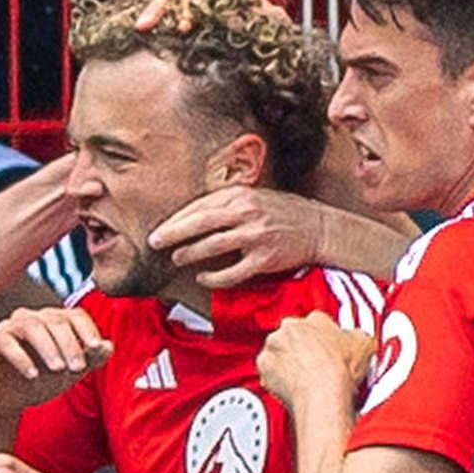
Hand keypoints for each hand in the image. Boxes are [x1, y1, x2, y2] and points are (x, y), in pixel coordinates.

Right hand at [0, 305, 111, 411]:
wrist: (2, 400)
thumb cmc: (38, 381)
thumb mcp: (69, 373)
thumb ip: (90, 359)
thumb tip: (109, 346)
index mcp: (53, 322)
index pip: (74, 315)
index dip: (87, 329)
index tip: (96, 349)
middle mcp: (32, 318)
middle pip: (54, 321)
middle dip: (69, 344)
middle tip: (78, 368)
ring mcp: (9, 328)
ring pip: (31, 326)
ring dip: (48, 348)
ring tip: (58, 370)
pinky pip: (5, 342)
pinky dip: (21, 358)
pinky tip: (33, 375)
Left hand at [151, 187, 335, 290]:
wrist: (319, 227)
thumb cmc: (284, 212)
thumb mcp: (256, 196)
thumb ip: (228, 202)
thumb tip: (194, 213)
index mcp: (243, 194)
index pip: (201, 205)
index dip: (178, 218)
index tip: (160, 228)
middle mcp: (248, 212)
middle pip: (202, 222)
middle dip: (174, 233)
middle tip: (154, 242)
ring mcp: (256, 236)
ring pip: (214, 245)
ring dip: (190, 253)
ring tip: (176, 258)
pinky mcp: (265, 259)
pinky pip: (233, 272)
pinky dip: (215, 277)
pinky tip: (203, 277)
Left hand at [257, 312, 373, 417]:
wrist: (323, 393)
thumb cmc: (340, 370)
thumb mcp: (364, 344)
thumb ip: (355, 336)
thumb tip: (356, 339)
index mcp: (314, 318)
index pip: (316, 323)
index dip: (322, 339)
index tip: (326, 350)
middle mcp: (290, 328)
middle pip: (293, 336)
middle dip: (301, 349)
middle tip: (314, 365)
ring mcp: (274, 348)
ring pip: (278, 353)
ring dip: (287, 363)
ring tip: (303, 379)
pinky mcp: (264, 369)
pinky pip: (269, 373)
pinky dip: (277, 380)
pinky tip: (293, 388)